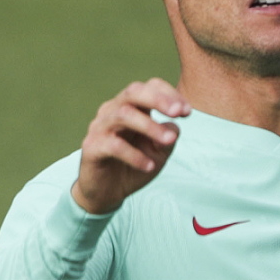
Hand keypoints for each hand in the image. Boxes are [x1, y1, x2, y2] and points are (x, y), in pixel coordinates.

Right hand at [71, 79, 191, 214]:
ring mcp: (100, 127)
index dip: (170, 95)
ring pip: (123, 115)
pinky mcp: (92, 147)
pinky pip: (113, 145)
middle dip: (158, 99)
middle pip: (133, 92)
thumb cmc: (135, 165)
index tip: (187, 112)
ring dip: (150, 126)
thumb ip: (168, 137)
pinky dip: (134, 155)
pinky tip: (149, 166)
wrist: (106, 192)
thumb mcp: (159, 152)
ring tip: (169, 141)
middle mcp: (113, 111)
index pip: (150, 87)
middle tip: (178, 112)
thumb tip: (174, 127)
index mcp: (132, 106)